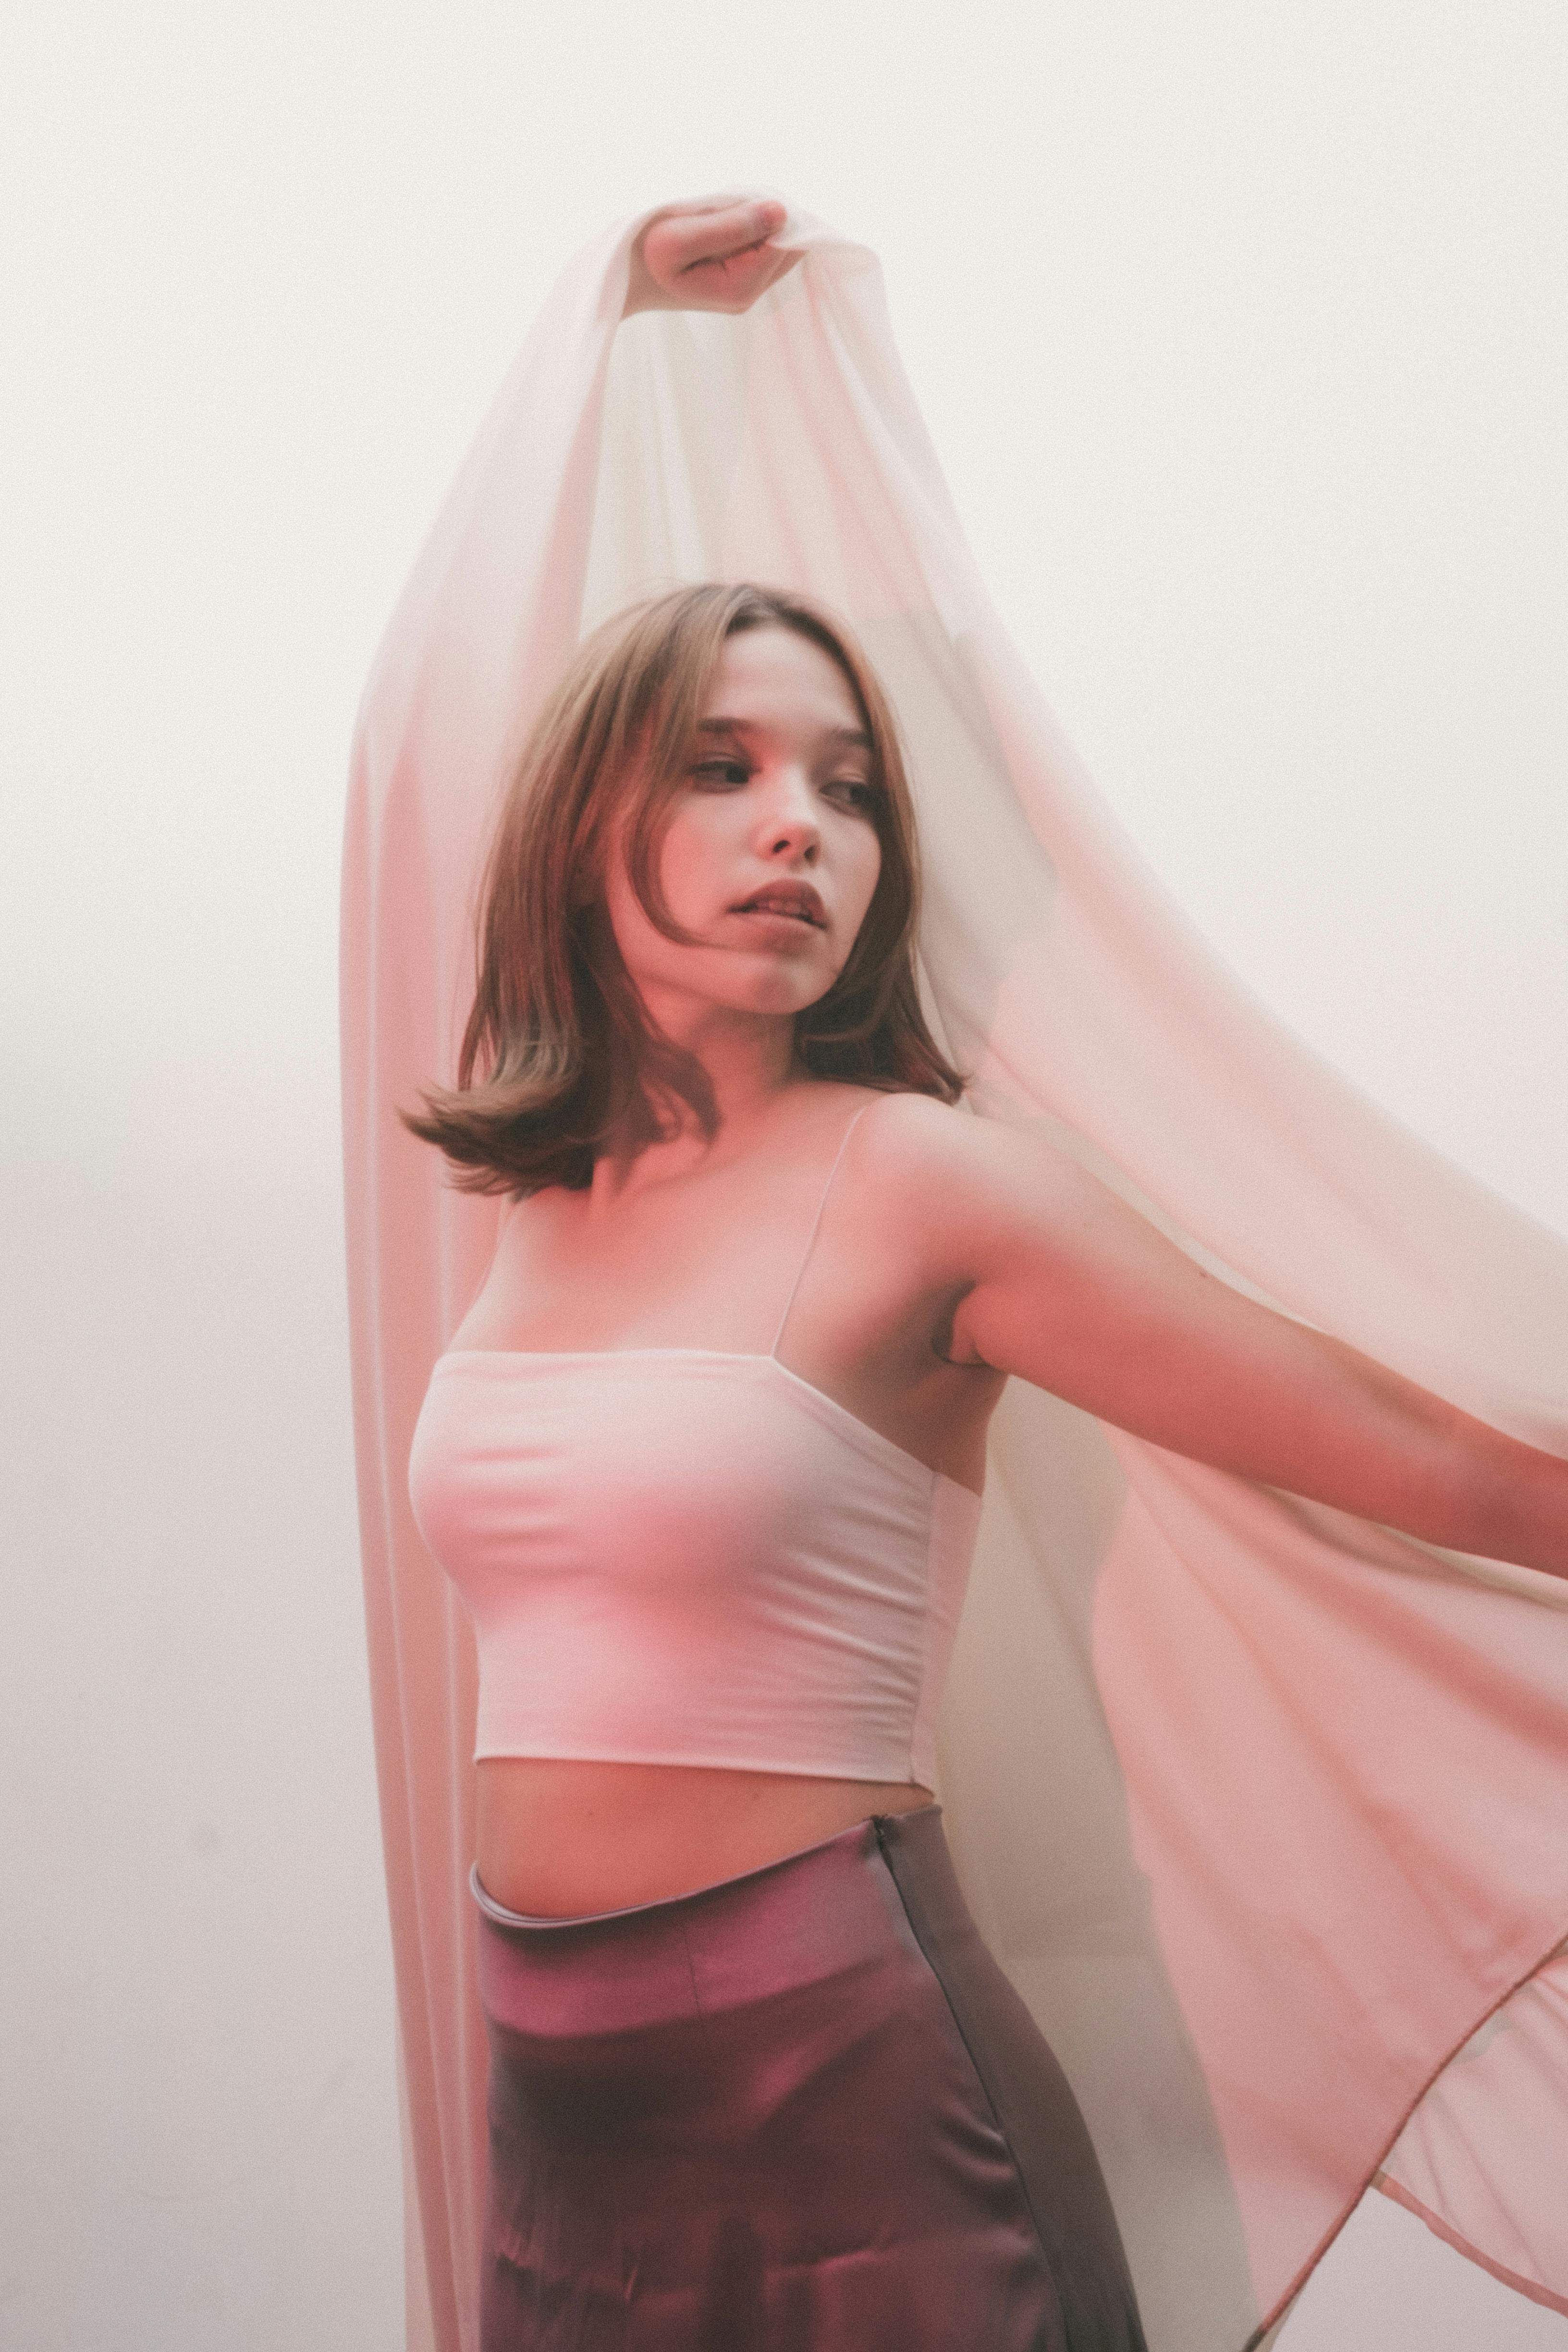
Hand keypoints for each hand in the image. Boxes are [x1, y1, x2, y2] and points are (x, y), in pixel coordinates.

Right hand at [623, 195, 801, 318]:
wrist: (625, 273)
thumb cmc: (644, 254)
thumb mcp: (679, 237)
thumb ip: (731, 225)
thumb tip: (781, 211)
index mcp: (739, 287)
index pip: (784, 242)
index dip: (773, 211)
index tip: (739, 198)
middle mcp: (750, 293)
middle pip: (789, 246)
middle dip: (771, 217)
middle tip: (730, 204)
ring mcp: (748, 287)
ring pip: (781, 245)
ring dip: (763, 221)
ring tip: (724, 213)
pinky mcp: (743, 277)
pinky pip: (767, 246)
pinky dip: (755, 227)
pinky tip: (726, 221)